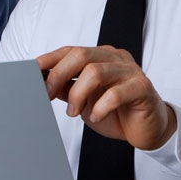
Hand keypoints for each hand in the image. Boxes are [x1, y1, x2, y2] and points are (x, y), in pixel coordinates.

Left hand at [39, 46, 176, 149]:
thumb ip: (68, 89)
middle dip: (59, 75)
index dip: (49, 60)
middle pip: (81, 55)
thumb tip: (41, 83)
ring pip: (96, 72)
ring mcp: (131, 72)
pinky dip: (101, 106)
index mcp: (101, 57)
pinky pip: (117, 93)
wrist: (148, 129)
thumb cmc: (117, 112)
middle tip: (48, 96)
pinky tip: (96, 116)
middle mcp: (116, 59)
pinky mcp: (142, 88)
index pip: (71, 50)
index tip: (31, 74)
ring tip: (75, 113)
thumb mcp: (85, 100)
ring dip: (78, 94)